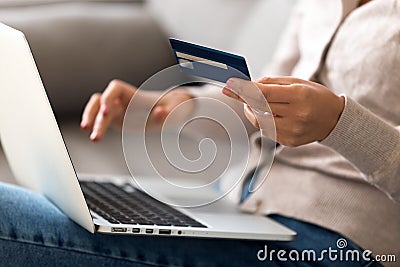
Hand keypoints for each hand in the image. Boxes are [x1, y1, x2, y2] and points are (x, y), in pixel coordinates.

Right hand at [80, 79, 192, 141]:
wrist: (171, 111)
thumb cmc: (172, 108)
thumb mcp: (173, 111)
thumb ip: (166, 113)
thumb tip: (160, 112)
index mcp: (134, 95)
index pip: (115, 88)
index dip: (108, 97)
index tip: (107, 110)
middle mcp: (123, 100)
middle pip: (101, 100)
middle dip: (93, 112)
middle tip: (90, 127)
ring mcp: (118, 110)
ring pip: (96, 109)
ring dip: (90, 119)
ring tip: (89, 134)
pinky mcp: (117, 120)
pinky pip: (100, 120)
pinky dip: (94, 126)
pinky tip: (91, 135)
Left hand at [222, 77, 344, 146]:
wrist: (334, 120)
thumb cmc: (315, 96)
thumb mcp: (298, 82)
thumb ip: (272, 82)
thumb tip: (249, 85)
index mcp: (299, 96)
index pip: (264, 93)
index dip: (244, 89)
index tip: (229, 85)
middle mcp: (296, 115)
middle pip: (259, 107)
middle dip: (244, 98)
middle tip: (236, 91)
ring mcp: (292, 131)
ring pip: (259, 121)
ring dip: (253, 110)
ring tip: (258, 103)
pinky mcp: (289, 141)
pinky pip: (267, 131)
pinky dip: (263, 121)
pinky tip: (272, 115)